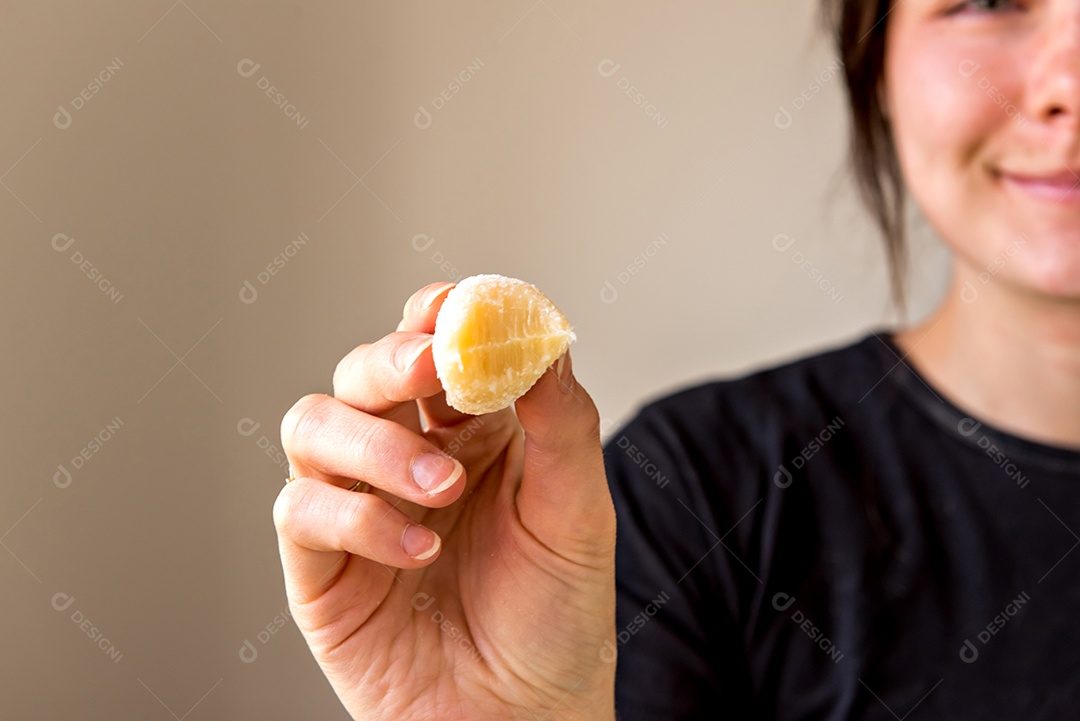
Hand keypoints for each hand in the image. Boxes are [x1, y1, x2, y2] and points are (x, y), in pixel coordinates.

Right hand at [274, 282, 616, 720]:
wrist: (525, 719)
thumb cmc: (555, 616)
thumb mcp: (578, 513)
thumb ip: (562, 424)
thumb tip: (542, 340)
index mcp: (471, 431)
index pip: (434, 346)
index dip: (436, 316)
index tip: (456, 307)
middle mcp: (405, 455)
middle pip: (365, 372)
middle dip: (393, 361)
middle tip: (434, 369)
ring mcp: (356, 506)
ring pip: (315, 425)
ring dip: (374, 445)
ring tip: (441, 489)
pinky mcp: (320, 566)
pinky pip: (302, 511)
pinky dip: (357, 518)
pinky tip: (418, 551)